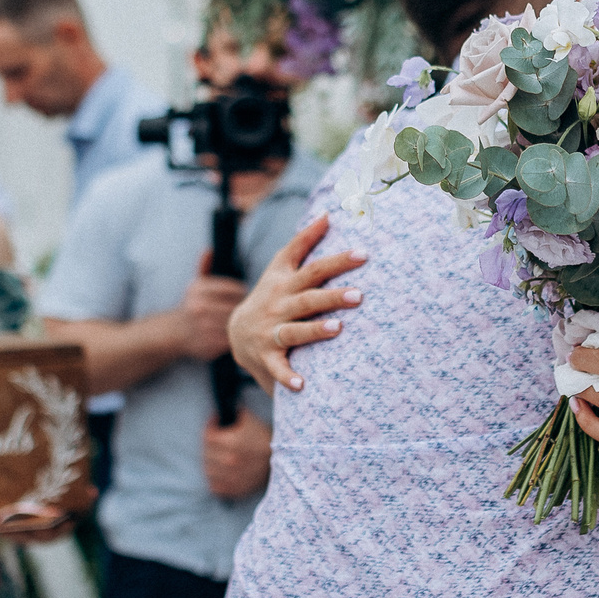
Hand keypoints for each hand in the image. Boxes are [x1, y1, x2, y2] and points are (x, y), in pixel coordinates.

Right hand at [175, 252, 248, 362]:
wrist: (175, 332)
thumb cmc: (193, 305)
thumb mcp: (196, 284)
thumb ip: (204, 267)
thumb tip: (209, 250)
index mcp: (199, 289)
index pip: (235, 289)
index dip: (242, 293)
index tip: (244, 295)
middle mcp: (198, 307)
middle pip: (236, 306)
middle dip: (244, 308)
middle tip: (250, 310)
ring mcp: (202, 327)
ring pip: (235, 323)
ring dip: (242, 323)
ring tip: (245, 322)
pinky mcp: (207, 344)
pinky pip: (230, 340)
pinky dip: (236, 338)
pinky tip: (236, 335)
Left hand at [202, 411, 272, 499]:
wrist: (285, 459)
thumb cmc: (267, 438)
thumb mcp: (250, 419)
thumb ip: (232, 413)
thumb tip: (220, 411)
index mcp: (231, 442)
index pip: (207, 436)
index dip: (211, 428)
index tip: (216, 426)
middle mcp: (229, 461)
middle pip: (206, 453)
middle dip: (210, 444)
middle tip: (218, 441)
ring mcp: (231, 477)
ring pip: (208, 470)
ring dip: (211, 462)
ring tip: (219, 457)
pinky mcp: (235, 489)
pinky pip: (215, 486)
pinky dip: (216, 479)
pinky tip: (222, 472)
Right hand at [228, 215, 366, 391]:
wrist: (235, 331)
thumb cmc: (270, 293)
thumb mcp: (281, 265)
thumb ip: (304, 240)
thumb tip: (328, 212)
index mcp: (286, 282)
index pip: (314, 268)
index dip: (337, 260)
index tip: (363, 254)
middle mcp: (279, 305)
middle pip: (308, 298)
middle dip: (332, 296)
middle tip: (359, 295)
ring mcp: (271, 331)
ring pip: (295, 330)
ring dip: (315, 330)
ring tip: (337, 328)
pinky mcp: (266, 356)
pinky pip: (277, 367)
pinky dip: (287, 376)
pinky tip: (301, 384)